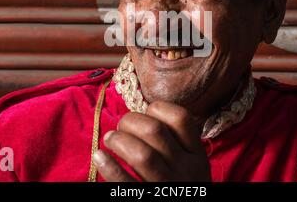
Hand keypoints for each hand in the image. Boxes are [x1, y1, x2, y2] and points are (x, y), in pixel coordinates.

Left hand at [92, 101, 210, 181]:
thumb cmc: (182, 188)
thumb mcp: (191, 167)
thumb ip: (177, 145)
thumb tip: (142, 116)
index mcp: (197, 156)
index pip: (182, 119)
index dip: (159, 109)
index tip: (147, 112)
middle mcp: (186, 170)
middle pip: (155, 131)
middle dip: (131, 121)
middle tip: (120, 126)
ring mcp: (168, 188)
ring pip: (142, 154)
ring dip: (119, 141)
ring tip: (109, 139)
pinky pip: (126, 184)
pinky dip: (109, 167)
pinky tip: (99, 157)